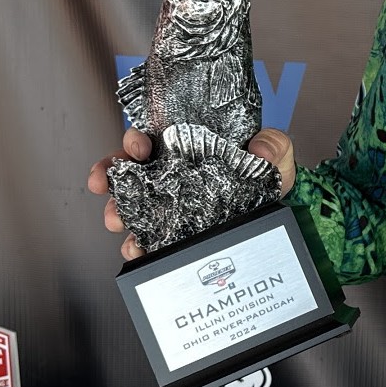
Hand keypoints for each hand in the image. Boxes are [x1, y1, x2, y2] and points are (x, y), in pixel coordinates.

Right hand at [87, 127, 296, 260]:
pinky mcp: (175, 229)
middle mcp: (172, 172)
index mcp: (189, 147)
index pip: (153, 138)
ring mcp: (170, 202)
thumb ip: (273, 144)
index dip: (136, 140)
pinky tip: (136, 248)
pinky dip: (137, 243)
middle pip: (129, 170)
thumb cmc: (268, 173)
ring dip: (117, 210)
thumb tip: (258, 149)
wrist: (279, 207)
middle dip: (111, 175)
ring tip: (116, 219)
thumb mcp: (276, 152)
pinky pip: (148, 235)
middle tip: (106, 183)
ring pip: (131, 203)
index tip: (138, 146)